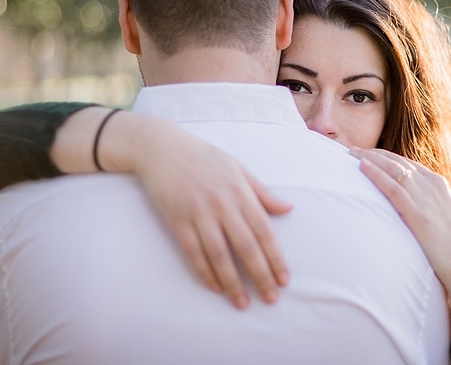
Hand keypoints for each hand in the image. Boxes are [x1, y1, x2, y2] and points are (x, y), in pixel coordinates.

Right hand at [128, 117, 291, 309]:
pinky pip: (194, 253)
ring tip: (243, 303)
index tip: (284, 279)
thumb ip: (262, 192)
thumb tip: (288, 208)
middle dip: (260, 276)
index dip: (275, 258)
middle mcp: (222, 204)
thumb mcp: (237, 168)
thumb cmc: (204, 157)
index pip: (264, 231)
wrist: (162, 148)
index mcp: (240, 192)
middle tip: (271, 299)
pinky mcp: (177, 220)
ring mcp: (198, 214)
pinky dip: (205, 272)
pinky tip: (216, 287)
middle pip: (246, 247)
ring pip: (220, 256)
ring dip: (233, 282)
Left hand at [349, 147, 450, 280]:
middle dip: (373, 153)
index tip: (367, 153)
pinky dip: (376, 174)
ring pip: (393, 169)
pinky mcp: (418, 213)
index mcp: (438, 184)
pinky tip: (362, 167)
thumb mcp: (444, 214)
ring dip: (370, 158)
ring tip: (351, 153)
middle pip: (397, 161)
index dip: (385, 156)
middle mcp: (432, 185)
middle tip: (352, 149)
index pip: (406, 163)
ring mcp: (425, 198)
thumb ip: (430, 203)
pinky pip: (393, 188)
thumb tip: (416, 201)